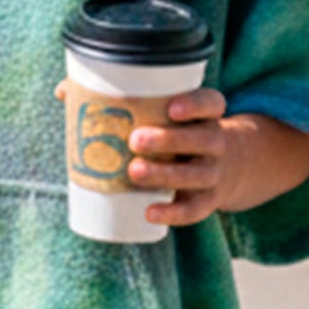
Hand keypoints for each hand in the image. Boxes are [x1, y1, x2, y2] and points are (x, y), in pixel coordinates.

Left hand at [127, 89, 308, 228]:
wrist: (235, 166)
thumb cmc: (187, 131)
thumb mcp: (180, 113)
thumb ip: (138, 103)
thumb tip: (74, 94)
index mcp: (209, 115)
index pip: (211, 103)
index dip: (194, 105)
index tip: (172, 108)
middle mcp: (217, 142)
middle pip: (203, 139)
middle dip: (169, 140)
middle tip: (135, 139)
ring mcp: (215, 173)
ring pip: (196, 175)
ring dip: (165, 174)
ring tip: (135, 171)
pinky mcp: (208, 200)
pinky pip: (194, 210)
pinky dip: (173, 213)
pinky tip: (149, 212)